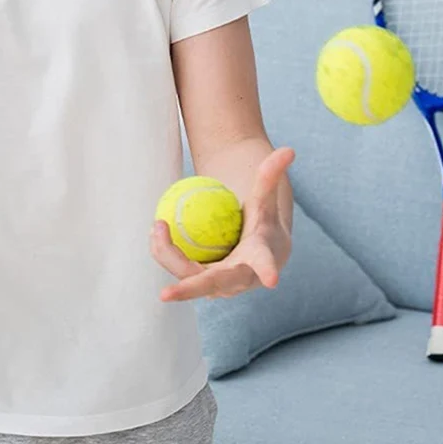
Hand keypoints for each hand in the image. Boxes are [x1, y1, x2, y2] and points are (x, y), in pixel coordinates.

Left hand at [150, 146, 294, 302]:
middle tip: (165, 294)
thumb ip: (271, 175)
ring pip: (186, 274)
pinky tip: (154, 232)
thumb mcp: (264, 197)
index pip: (265, 264)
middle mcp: (238, 282)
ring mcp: (218, 287)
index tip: (272, 280)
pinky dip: (164, 251)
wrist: (253, 248)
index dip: (267, 270)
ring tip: (156, 225)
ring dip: (167, 254)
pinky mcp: (201, 284)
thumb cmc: (261, 219)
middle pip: (212, 284)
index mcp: (260, 261)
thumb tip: (288, 149)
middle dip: (189, 290)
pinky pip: (178, 268)